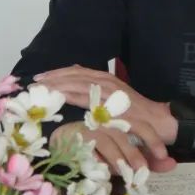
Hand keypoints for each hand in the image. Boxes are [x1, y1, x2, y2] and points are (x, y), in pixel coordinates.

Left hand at [35, 65, 178, 145]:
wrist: (159, 123)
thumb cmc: (136, 114)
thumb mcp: (114, 99)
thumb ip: (97, 92)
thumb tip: (77, 83)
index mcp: (106, 79)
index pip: (77, 71)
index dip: (58, 73)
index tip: (41, 77)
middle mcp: (107, 82)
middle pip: (75, 75)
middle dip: (54, 77)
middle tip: (35, 81)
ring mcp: (110, 93)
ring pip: (79, 84)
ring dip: (59, 84)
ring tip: (42, 88)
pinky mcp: (111, 105)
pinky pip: (89, 99)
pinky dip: (72, 95)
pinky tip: (59, 96)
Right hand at [51, 121, 176, 172]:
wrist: (66, 150)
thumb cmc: (101, 152)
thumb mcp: (127, 157)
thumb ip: (148, 160)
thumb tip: (172, 164)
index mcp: (122, 122)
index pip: (140, 125)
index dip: (153, 139)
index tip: (163, 155)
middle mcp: (108, 121)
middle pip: (125, 132)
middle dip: (135, 153)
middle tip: (141, 171)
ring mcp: (93, 127)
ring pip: (109, 140)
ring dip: (119, 158)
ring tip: (125, 173)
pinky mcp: (78, 135)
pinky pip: (91, 147)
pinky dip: (99, 159)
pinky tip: (103, 170)